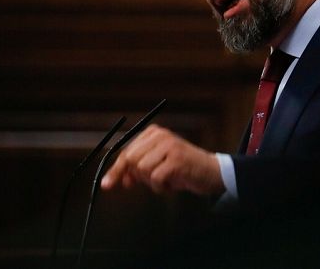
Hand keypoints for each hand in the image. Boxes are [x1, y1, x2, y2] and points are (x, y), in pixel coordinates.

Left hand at [100, 124, 224, 195]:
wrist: (212, 172)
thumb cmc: (183, 169)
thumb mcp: (157, 166)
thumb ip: (138, 170)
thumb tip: (120, 179)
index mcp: (152, 133)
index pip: (126, 152)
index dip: (117, 170)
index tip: (107, 184)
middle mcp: (159, 136)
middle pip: (131, 160)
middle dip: (139, 176)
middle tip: (155, 181)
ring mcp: (168, 146)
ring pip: (142, 170)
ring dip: (152, 182)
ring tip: (167, 180)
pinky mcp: (176, 159)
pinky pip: (155, 178)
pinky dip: (161, 187)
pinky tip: (172, 184)